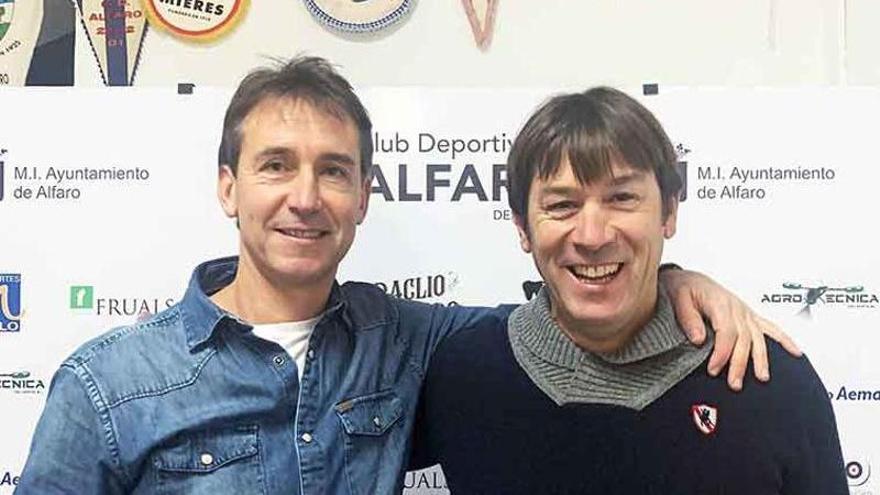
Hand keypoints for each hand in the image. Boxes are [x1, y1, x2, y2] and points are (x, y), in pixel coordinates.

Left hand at [660, 268, 801, 390]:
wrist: (688, 279)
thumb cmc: (683, 288)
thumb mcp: (678, 298)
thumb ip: (688, 318)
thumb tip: (699, 339)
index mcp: (720, 303)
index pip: (727, 333)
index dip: (722, 353)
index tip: (714, 369)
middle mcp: (737, 308)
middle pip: (745, 339)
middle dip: (740, 363)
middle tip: (735, 383)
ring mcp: (745, 312)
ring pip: (759, 337)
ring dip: (761, 358)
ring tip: (762, 377)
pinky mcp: (749, 315)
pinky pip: (771, 327)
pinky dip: (784, 339)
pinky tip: (795, 351)